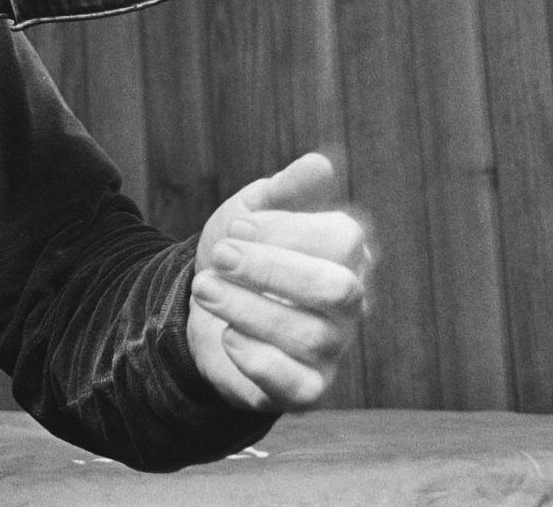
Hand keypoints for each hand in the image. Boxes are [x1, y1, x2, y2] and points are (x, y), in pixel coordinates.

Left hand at [187, 152, 370, 410]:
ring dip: (245, 307)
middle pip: (336, 288)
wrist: (201, 309)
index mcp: (346, 254)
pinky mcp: (304, 389)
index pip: (342, 238)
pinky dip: (256, 357)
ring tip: (205, 289)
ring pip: (309, 335)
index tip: (237, 225)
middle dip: (270, 269)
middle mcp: (350, 304)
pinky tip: (227, 335)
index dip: (286, 229)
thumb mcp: (250, 212)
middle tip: (220, 256)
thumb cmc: (238, 255)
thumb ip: (283, 190)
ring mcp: (332, 350)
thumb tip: (321, 163)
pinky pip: (298, 385)